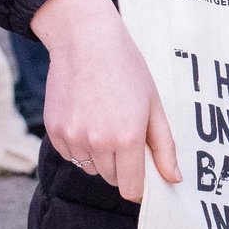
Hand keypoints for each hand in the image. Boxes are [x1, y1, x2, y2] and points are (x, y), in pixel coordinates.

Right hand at [30, 0, 178, 200]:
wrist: (85, 39)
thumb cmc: (127, 68)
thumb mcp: (154, 105)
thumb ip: (164, 146)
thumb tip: (174, 180)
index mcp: (127, 137)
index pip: (131, 188)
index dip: (139, 186)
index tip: (142, 177)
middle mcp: (97, 142)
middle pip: (112, 179)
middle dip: (121, 165)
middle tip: (124, 132)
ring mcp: (72, 137)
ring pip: (90, 168)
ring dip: (100, 156)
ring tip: (104, 120)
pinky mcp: (54, 131)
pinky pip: (71, 155)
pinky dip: (80, 145)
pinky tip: (86, 117)